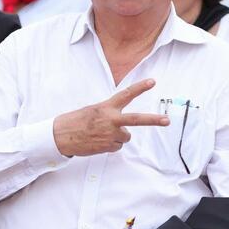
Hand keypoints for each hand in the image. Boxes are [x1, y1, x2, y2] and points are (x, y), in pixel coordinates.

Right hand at [52, 79, 168, 156]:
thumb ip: (109, 115)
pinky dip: (110, 145)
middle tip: (167, 121)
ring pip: (125, 137)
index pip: (126, 95)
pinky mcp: (108, 146)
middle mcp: (110, 120)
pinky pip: (117, 146)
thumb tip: (123, 128)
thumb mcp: (93, 111)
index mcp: (106, 107)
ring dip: (117, 137)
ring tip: (100, 134)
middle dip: (154, 120)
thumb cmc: (76, 121)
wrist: (61, 136)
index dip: (140, 87)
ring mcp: (110, 134)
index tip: (152, 81)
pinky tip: (98, 142)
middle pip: (137, 120)